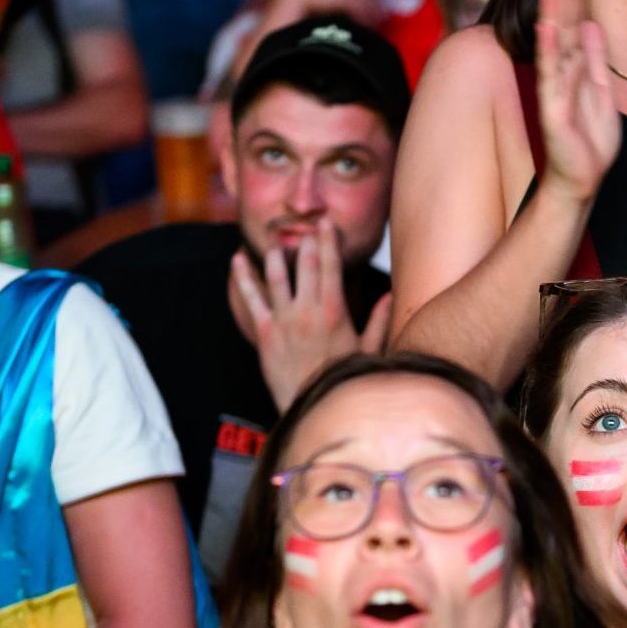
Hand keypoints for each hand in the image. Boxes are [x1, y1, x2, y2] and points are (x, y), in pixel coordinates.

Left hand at [231, 219, 390, 411]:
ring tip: (274, 240)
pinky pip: (250, 298)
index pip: (331, 266)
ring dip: (274, 254)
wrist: (314, 404)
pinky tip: (237, 260)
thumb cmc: (343, 379)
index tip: (325, 223)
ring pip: (276, 275)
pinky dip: (243, 277)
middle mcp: (308, 310)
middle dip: (305, 241)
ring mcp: (285, 319)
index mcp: (335, 312)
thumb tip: (390, 295)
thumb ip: (379, 320)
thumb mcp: (368, 350)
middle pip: (304, 264)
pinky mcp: (266, 331)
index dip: (327, 241)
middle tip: (304, 225)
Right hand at [533, 0, 620, 204]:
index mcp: (578, 71)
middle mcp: (564, 76)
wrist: (583, 180)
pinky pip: (551, 77)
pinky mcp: (553, 109)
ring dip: (552, 16)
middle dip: (564, 0)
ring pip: (554, 47)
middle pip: (564, 30)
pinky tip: (547, 29)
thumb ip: (596, 60)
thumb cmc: (591, 143)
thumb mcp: (602, 93)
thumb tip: (591, 25)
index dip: (578, 2)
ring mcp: (556, 91)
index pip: (576, 29)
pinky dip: (548, 52)